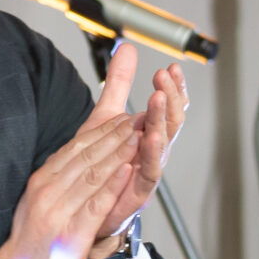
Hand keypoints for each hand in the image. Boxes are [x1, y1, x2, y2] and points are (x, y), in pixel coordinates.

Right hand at [0, 106, 136, 258]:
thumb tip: (69, 159)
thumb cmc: (30, 245)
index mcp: (41, 182)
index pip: (75, 149)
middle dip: (114, 135)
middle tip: (138, 118)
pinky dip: (112, 186)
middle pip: (86, 156)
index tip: (122, 118)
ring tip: (138, 136)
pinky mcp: (70, 235)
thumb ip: (53, 182)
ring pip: (92, 175)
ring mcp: (58, 212)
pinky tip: (127, 171)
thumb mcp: (37, 204)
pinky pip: (94, 205)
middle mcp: (47, 192)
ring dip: (118, 153)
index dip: (102, 131)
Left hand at [90, 41, 187, 235]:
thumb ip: (118, 84)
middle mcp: (153, 153)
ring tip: (158, 101)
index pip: (169, 107)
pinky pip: (147, 175)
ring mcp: (147, 174)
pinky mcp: (135, 194)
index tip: (171, 68)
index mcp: (150, 134)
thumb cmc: (100, 165)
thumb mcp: (106, 116)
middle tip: (163, 79)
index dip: (174, 88)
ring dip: (161, 122)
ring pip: (161, 146)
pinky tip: (146, 139)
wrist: (85, 209)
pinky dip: (148, 156)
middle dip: (170, 99)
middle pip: (171, 123)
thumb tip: (127, 48)